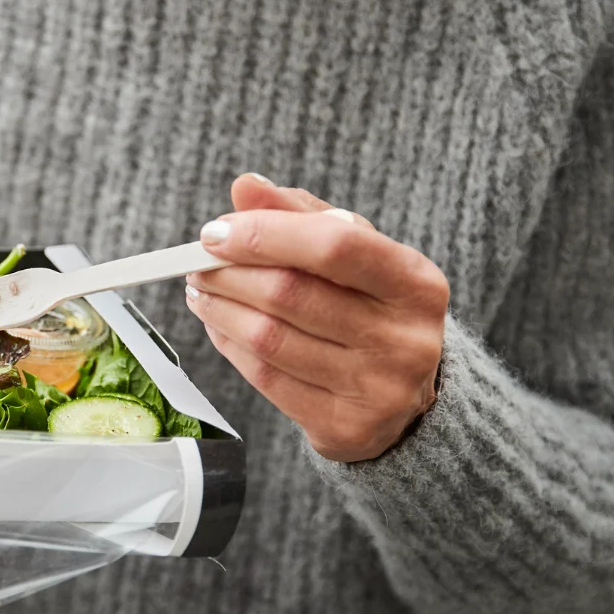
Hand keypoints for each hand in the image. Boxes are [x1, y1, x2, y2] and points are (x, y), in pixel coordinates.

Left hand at [185, 174, 448, 462]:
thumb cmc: (371, 308)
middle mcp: (405, 338)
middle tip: (197, 262)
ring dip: (220, 309)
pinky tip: (219, 326)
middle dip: (229, 273)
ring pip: (269, 339)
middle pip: (290, 294)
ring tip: (200, 291)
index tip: (215, 232)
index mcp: (416, 283)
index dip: (265, 234)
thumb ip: (300, 215)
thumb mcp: (354, 256)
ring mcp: (376, 389)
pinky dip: (230, 346)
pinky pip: (265, 378)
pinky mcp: (344, 427)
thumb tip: (245, 186)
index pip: (333, 245)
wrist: (407, 401)